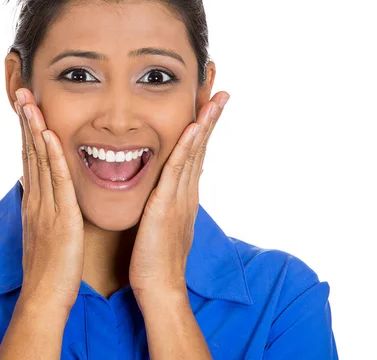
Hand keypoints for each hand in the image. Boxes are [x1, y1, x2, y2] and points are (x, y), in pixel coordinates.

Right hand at [14, 87, 83, 314]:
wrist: (44, 297)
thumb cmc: (49, 267)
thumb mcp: (41, 231)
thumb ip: (40, 206)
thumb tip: (35, 186)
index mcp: (34, 201)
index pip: (29, 158)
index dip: (26, 130)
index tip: (25, 106)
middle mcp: (36, 198)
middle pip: (28, 152)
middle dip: (25, 121)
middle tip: (21, 91)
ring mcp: (45, 206)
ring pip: (38, 161)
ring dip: (34, 129)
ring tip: (28, 102)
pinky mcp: (60, 217)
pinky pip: (57, 182)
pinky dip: (51, 157)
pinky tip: (48, 136)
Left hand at [129, 91, 229, 299]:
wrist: (160, 288)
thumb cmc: (155, 259)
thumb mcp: (162, 224)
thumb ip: (164, 204)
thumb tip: (163, 193)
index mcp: (184, 195)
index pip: (196, 154)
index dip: (203, 128)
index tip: (208, 104)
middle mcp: (188, 192)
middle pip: (202, 147)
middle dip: (211, 117)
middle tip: (221, 90)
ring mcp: (181, 197)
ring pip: (195, 152)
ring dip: (206, 122)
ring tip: (216, 96)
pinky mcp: (168, 205)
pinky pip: (179, 169)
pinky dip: (188, 146)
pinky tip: (195, 126)